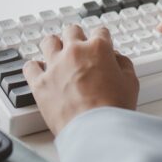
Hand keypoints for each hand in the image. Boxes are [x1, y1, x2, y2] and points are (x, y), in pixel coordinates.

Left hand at [23, 25, 139, 135]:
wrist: (95, 130)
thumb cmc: (113, 109)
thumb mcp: (131, 83)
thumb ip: (123, 64)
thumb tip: (116, 58)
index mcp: (98, 48)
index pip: (99, 32)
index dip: (102, 39)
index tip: (101, 45)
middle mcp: (74, 52)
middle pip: (72, 31)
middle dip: (77, 37)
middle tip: (79, 48)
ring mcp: (54, 66)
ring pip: (48, 42)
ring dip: (54, 46)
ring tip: (57, 55)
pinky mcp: (39, 83)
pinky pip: (30, 66)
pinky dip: (34, 67)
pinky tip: (40, 72)